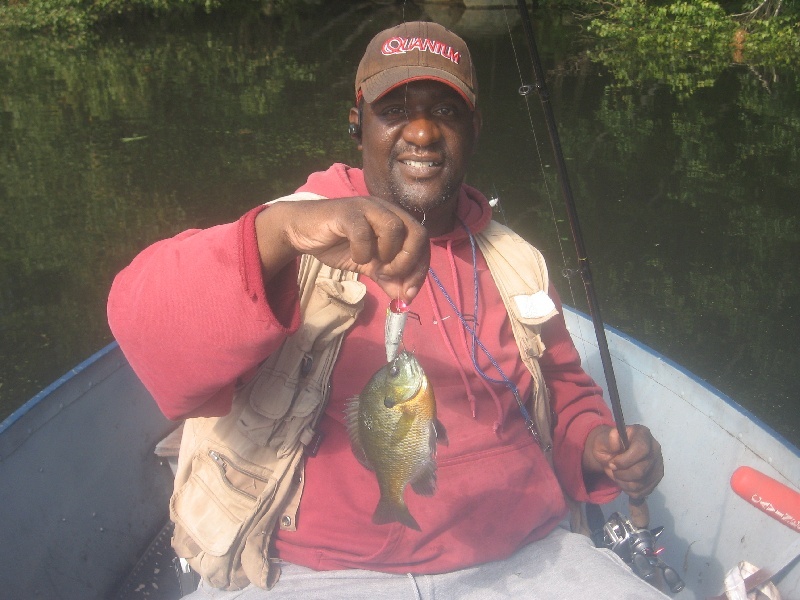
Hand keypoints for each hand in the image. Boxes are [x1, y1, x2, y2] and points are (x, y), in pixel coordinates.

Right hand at [255, 197, 429, 303]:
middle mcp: (386, 210)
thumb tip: (405, 298)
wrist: (303, 232)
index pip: (423, 243)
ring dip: (389, 255)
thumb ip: (388, 278)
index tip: (408, 293)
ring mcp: (367, 208)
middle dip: (409, 262)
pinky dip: (363, 251)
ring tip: (373, 265)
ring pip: (395, 228)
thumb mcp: (368, 265)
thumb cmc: (338, 244)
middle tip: (390, 276)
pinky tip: (355, 256)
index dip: (420, 269)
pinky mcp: (346, 212)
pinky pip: (363, 232)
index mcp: (396, 220)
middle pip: (418, 233)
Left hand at [583, 424, 663, 499]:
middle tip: (613, 470)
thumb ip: (608, 439)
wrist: (612, 455)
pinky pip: (643, 491)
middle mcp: (655, 448)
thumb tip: (615, 436)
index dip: (625, 460)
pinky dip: (630, 490)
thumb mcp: (602, 440)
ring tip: (617, 475)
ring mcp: (658, 464)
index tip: (612, 464)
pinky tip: (624, 481)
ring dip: (624, 483)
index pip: (641, 449)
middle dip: (622, 474)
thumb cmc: (607, 446)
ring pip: (641, 483)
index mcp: (642, 434)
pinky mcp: (657, 478)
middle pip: (641, 470)